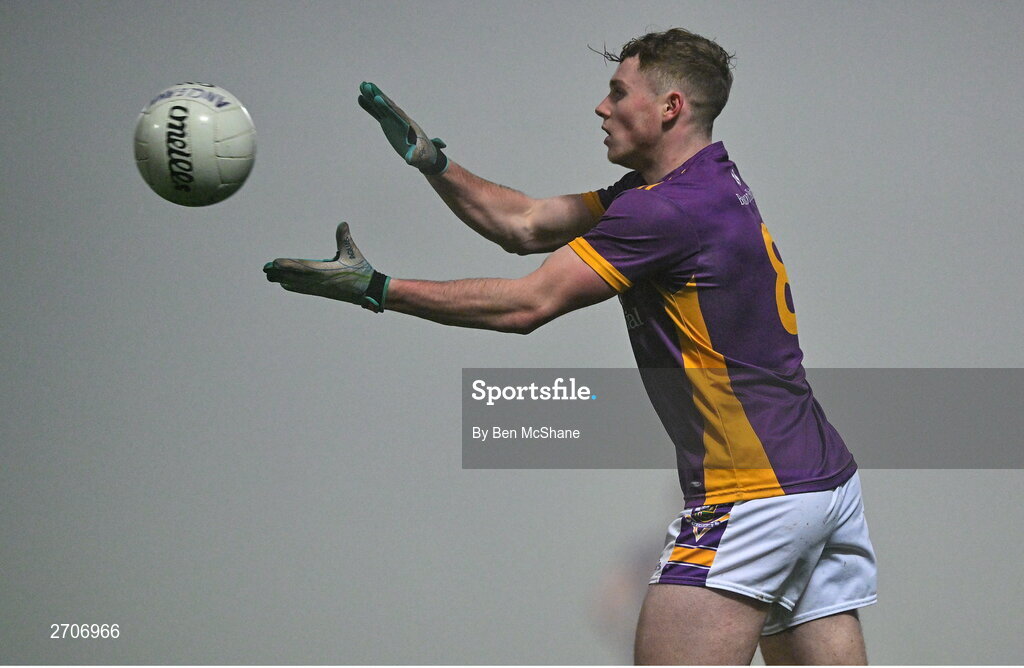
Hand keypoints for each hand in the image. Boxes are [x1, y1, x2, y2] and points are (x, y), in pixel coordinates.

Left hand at [264, 222, 389, 311]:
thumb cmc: (362, 271)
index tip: (275, 263)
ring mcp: (320, 288)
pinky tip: (285, 284)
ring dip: (283, 279)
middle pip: (295, 277)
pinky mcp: (322, 292)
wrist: (369, 291)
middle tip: (265, 269)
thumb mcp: (352, 253)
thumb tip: (343, 224)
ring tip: (270, 276)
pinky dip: (293, 286)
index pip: (302, 268)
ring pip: (297, 284)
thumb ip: (344, 238)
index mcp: (326, 272)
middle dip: (280, 272)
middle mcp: (320, 282)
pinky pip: (303, 289)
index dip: (288, 266)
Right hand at [358, 81, 448, 174]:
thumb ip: (415, 156)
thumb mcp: (421, 157)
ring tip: (362, 85)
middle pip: (388, 106)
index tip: (378, 98)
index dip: (387, 107)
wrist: (425, 154)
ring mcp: (393, 121)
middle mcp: (400, 119)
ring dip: (371, 96)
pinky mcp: (388, 124)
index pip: (396, 114)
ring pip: (381, 107)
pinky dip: (369, 106)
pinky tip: (361, 98)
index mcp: (408, 125)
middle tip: (366, 84)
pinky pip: (377, 113)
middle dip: (377, 95)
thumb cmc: (425, 156)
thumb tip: (410, 160)